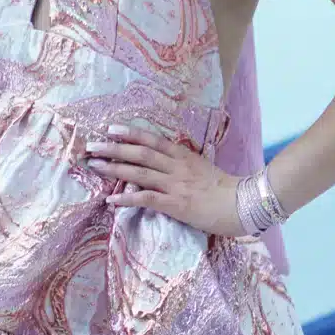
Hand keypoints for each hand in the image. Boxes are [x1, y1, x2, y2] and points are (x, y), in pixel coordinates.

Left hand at [83, 123, 247, 237]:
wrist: (242, 204)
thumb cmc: (224, 188)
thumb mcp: (202, 167)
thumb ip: (183, 163)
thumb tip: (163, 161)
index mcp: (183, 156)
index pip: (153, 140)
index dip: (131, 133)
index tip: (111, 129)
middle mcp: (176, 167)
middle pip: (140, 154)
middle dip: (114, 149)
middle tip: (91, 146)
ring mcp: (175, 185)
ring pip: (139, 173)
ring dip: (115, 169)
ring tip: (95, 166)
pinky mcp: (175, 205)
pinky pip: (147, 199)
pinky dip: (127, 199)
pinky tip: (111, 200)